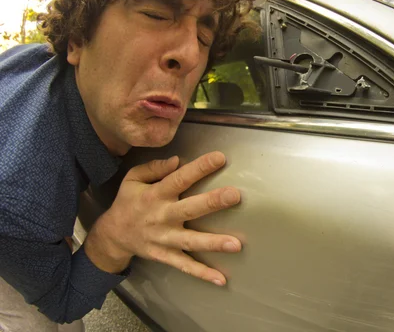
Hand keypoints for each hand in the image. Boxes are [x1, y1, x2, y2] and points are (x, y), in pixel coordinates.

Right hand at [84, 151, 240, 285]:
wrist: (112, 235)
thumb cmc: (129, 202)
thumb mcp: (133, 179)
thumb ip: (154, 167)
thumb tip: (177, 160)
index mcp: (156, 194)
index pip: (180, 178)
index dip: (199, 167)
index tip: (220, 158)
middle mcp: (162, 216)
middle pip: (190, 208)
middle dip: (213, 202)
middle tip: (235, 195)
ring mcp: (165, 238)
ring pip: (191, 241)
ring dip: (213, 243)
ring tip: (236, 244)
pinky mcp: (165, 255)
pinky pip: (185, 265)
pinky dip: (202, 273)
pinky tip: (221, 279)